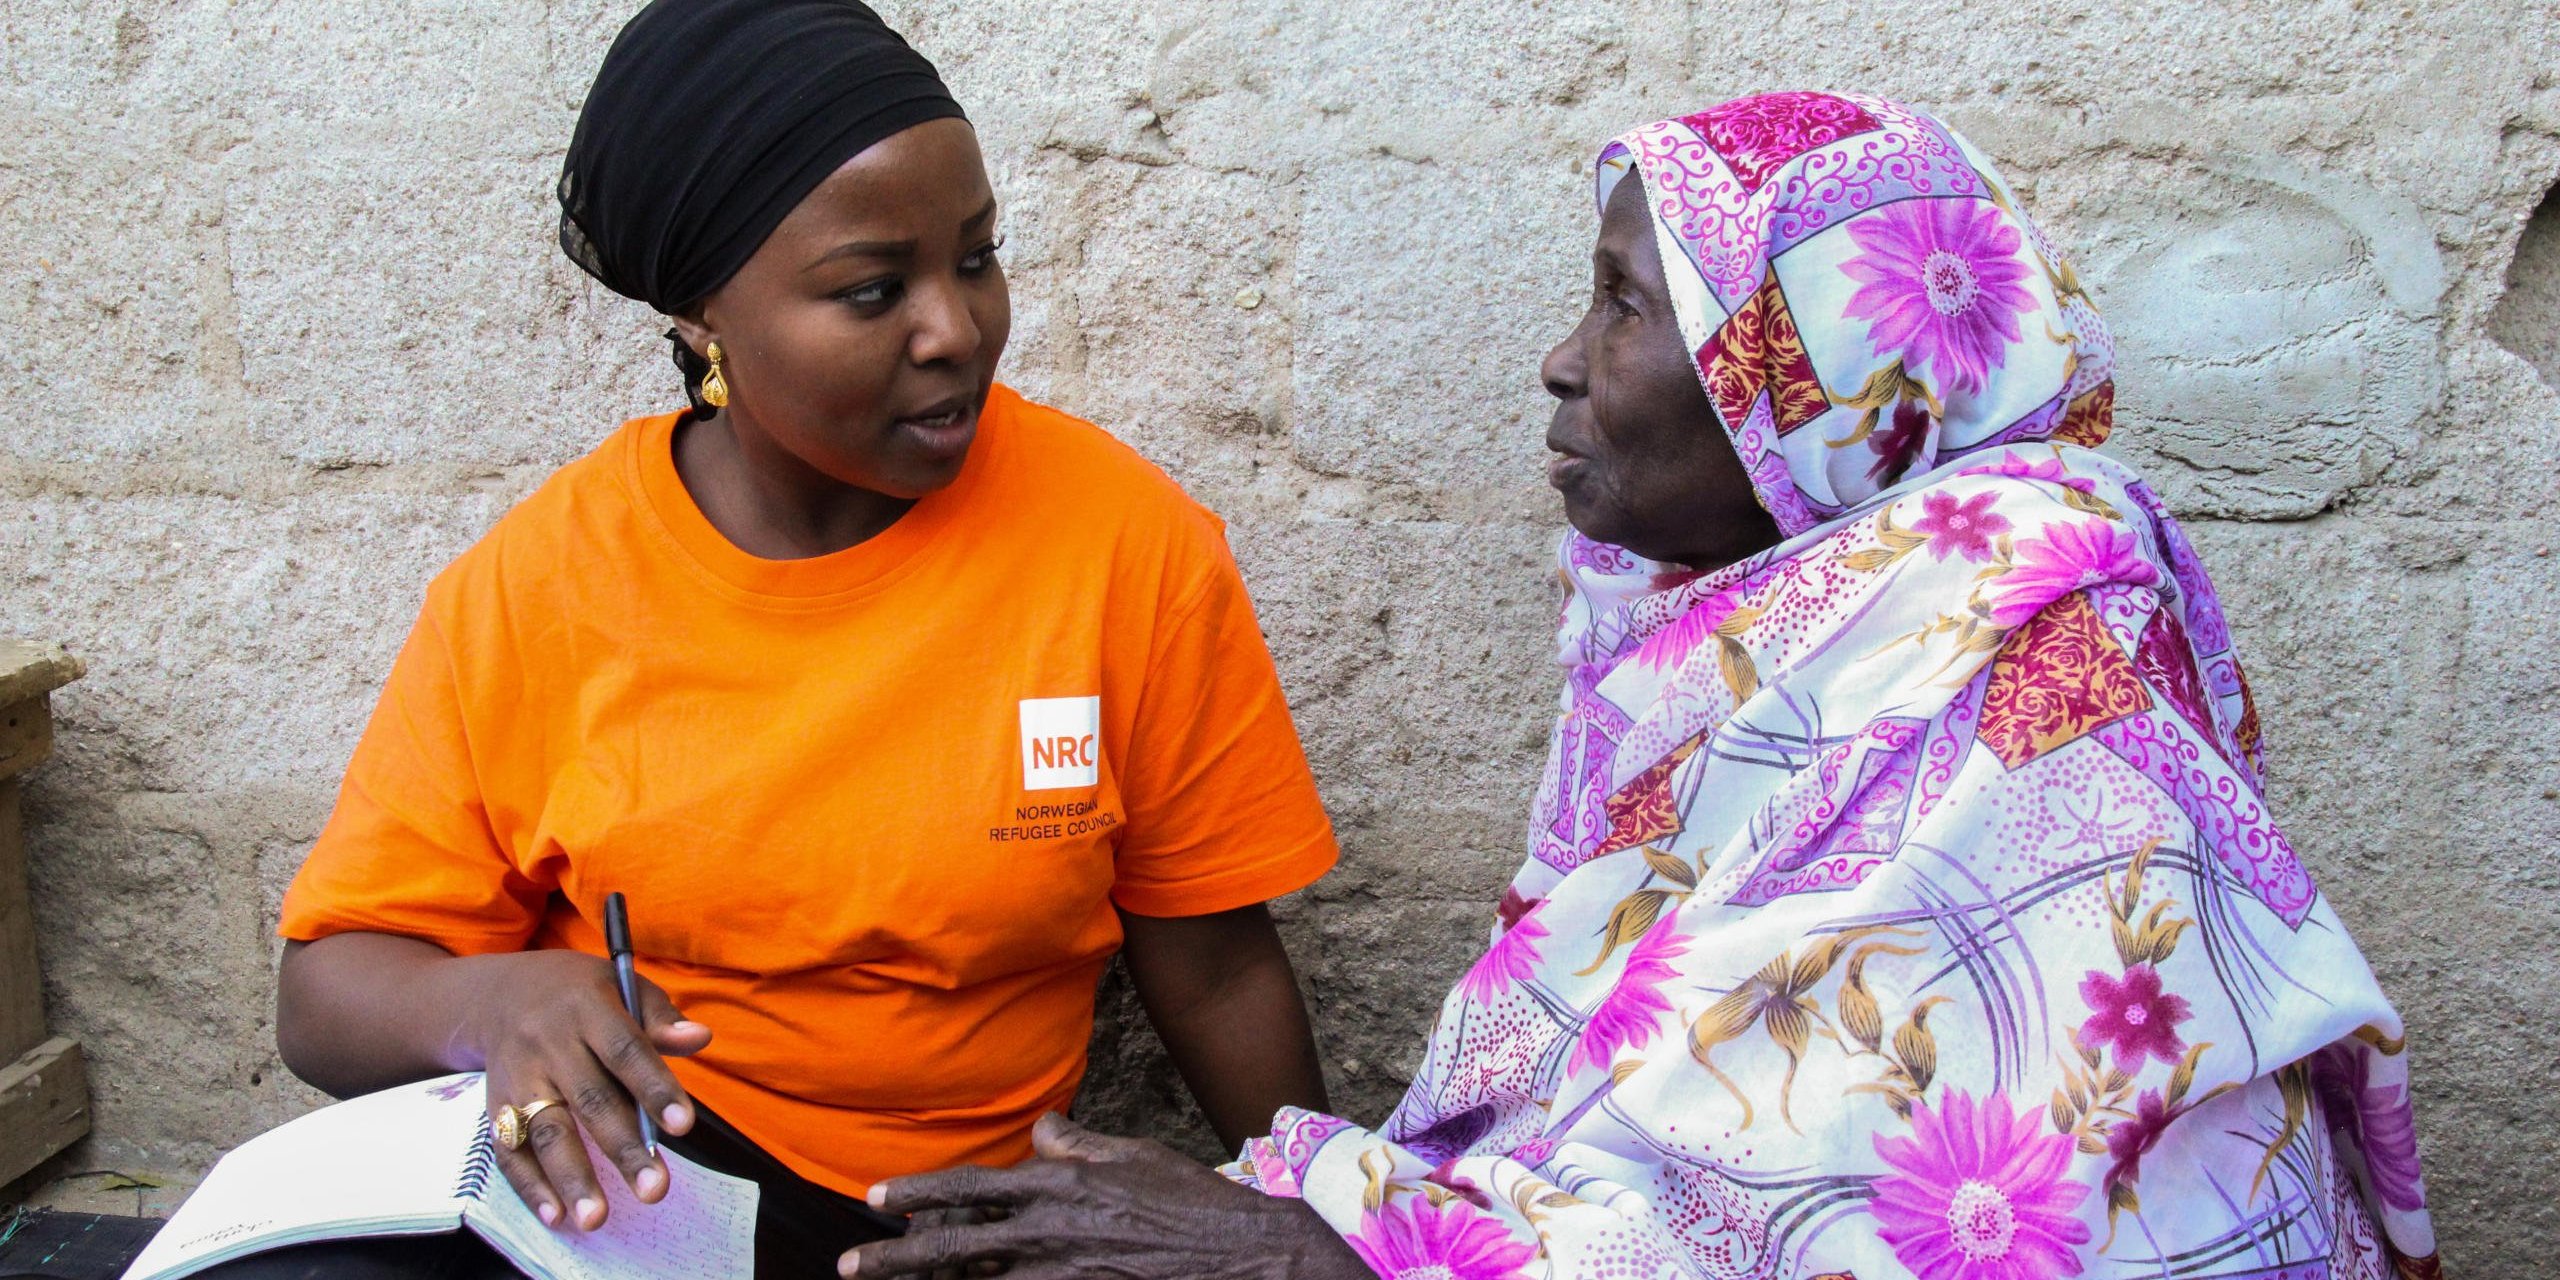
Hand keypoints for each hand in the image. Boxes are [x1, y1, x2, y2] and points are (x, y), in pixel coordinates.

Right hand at [459, 949, 710, 1231]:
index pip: (625, 1051)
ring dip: (571, 1177)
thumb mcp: (621, 987)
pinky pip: (509, 1149)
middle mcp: (548, 1043)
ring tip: (597, 1218)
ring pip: (546, 1130)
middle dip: (622, 1148)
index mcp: (587, 1008)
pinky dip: (530, 1185)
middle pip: (589, 1100)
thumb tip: (701, 1037)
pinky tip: (556, 1215)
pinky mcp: (494, 1104)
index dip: (654, 1088)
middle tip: (654, 1190)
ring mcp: (518, 1076)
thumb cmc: (579, 995)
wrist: (497, 994)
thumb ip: (660, 1019)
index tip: (683, 1126)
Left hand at [841, 1113, 1369, 1279]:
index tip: (876, 1198)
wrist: (1241, 1256)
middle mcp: (1050, 1230)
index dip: (919, 1192)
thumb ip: (1079, 1145)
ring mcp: (1062, 1274)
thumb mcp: (1132, 1157)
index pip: (973, 1186)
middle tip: (850, 1266)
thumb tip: (1042, 1130)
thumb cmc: (1191, 1203)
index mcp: (1060, 1184)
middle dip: (896, 1258)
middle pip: (955, 1245)